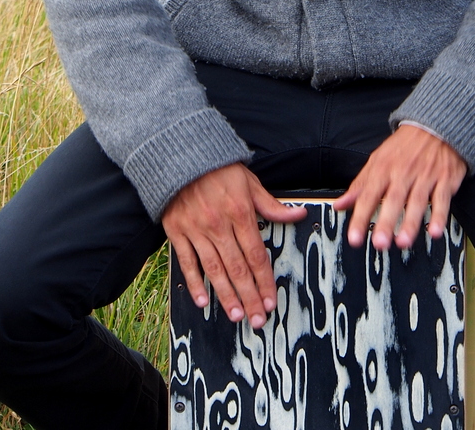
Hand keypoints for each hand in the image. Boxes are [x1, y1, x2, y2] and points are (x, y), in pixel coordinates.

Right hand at [162, 163, 304, 329]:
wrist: (181, 155)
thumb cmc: (219, 169)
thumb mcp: (250, 182)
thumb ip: (271, 205)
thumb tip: (298, 214)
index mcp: (240, 212)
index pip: (256, 254)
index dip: (264, 280)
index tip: (271, 300)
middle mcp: (218, 224)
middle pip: (237, 268)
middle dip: (249, 296)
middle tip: (258, 319)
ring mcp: (196, 230)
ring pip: (214, 270)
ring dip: (226, 295)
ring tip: (236, 315)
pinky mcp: (177, 232)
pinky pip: (187, 262)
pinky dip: (194, 283)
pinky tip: (202, 301)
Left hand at [333, 125, 466, 250]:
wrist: (434, 125)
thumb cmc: (403, 147)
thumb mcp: (377, 160)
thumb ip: (359, 185)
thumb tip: (340, 205)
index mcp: (384, 168)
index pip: (369, 195)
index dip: (360, 217)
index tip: (354, 237)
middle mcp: (403, 173)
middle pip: (393, 199)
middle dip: (386, 222)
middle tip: (380, 243)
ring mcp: (425, 176)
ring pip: (417, 201)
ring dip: (410, 222)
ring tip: (403, 241)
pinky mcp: (444, 179)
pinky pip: (442, 199)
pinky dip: (439, 215)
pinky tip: (435, 230)